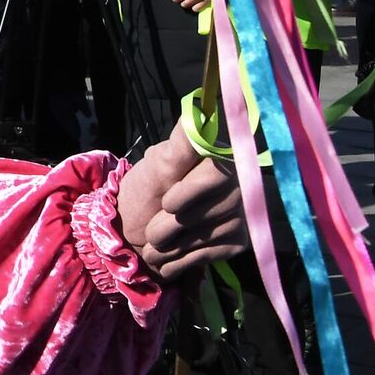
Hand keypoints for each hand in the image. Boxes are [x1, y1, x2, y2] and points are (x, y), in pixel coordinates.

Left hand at [117, 122, 246, 282]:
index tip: (167, 203)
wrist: (134, 231)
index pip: (217, 173)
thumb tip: (196, 113)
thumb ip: (179, 146)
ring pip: (208, 236)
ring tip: (153, 244)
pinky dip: (180, 261)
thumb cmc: (144, 191)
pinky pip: (209, 256)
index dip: (189, 192)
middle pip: (212, 210)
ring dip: (172, 246)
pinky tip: (166, 258)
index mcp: (219, 158)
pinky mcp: (236, 243)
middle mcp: (239, 185)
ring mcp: (240, 216)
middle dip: (173, 225)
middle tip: (151, 230)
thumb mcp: (155, 166)